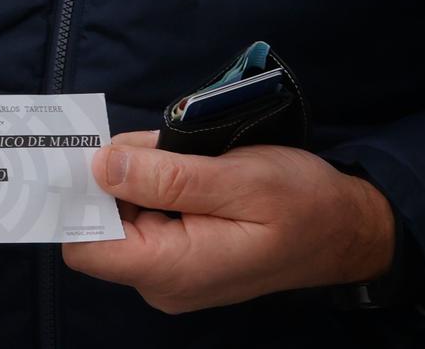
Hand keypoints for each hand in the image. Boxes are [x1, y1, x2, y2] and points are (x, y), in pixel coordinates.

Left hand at [62, 131, 395, 313]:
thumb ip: (169, 176)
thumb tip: (101, 165)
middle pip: (99, 219)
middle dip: (116, 174)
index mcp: (173, 269)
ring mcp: (170, 268)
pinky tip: (190, 164)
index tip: (81, 154)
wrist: (348, 228)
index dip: (76, 199)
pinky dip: (156, 179)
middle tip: (162, 146)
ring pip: (121, 207)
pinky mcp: (179, 251)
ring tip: (189, 156)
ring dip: (141, 172)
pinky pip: (145, 209)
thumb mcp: (241, 180)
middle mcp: (161, 278)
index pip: (85, 245)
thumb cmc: (304, 204)